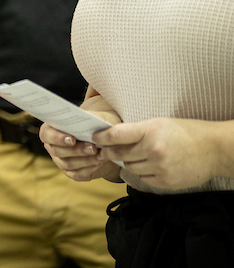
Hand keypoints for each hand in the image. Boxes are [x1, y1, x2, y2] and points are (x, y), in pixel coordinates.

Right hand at [41, 119, 122, 181]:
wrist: (103, 139)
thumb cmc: (94, 125)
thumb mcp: (92, 118)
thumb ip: (88, 118)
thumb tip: (89, 123)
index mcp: (51, 130)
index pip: (46, 134)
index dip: (57, 138)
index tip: (72, 139)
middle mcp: (52, 146)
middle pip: (57, 151)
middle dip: (76, 150)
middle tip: (93, 148)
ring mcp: (60, 161)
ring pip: (68, 164)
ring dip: (86, 160)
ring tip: (101, 155)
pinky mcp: (70, 172)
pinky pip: (77, 174)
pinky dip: (89, 169)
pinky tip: (99, 163)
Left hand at [94, 118, 232, 190]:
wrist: (212, 149)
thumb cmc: (184, 132)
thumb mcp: (158, 124)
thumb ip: (136, 131)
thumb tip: (111, 138)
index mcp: (150, 131)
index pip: (116, 135)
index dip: (102, 137)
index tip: (94, 137)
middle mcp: (153, 150)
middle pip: (120, 154)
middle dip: (112, 152)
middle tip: (108, 149)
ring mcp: (159, 168)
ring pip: (130, 168)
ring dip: (130, 163)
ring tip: (138, 156)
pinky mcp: (165, 182)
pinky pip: (143, 179)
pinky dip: (143, 173)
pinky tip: (152, 166)